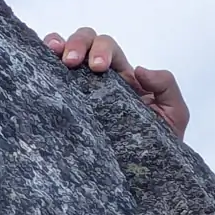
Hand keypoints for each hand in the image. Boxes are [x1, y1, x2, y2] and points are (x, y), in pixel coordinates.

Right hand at [43, 26, 190, 139]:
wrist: (145, 173)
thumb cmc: (160, 142)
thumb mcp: (175, 113)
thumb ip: (167, 86)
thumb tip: (140, 70)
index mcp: (124, 77)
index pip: (108, 48)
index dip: (101, 49)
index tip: (99, 67)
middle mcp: (100, 78)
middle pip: (86, 41)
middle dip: (78, 44)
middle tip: (73, 63)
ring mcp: (81, 89)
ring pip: (64, 51)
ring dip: (57, 45)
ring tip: (54, 57)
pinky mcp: (67, 105)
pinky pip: (50, 76)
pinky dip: (41, 61)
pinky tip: (39, 64)